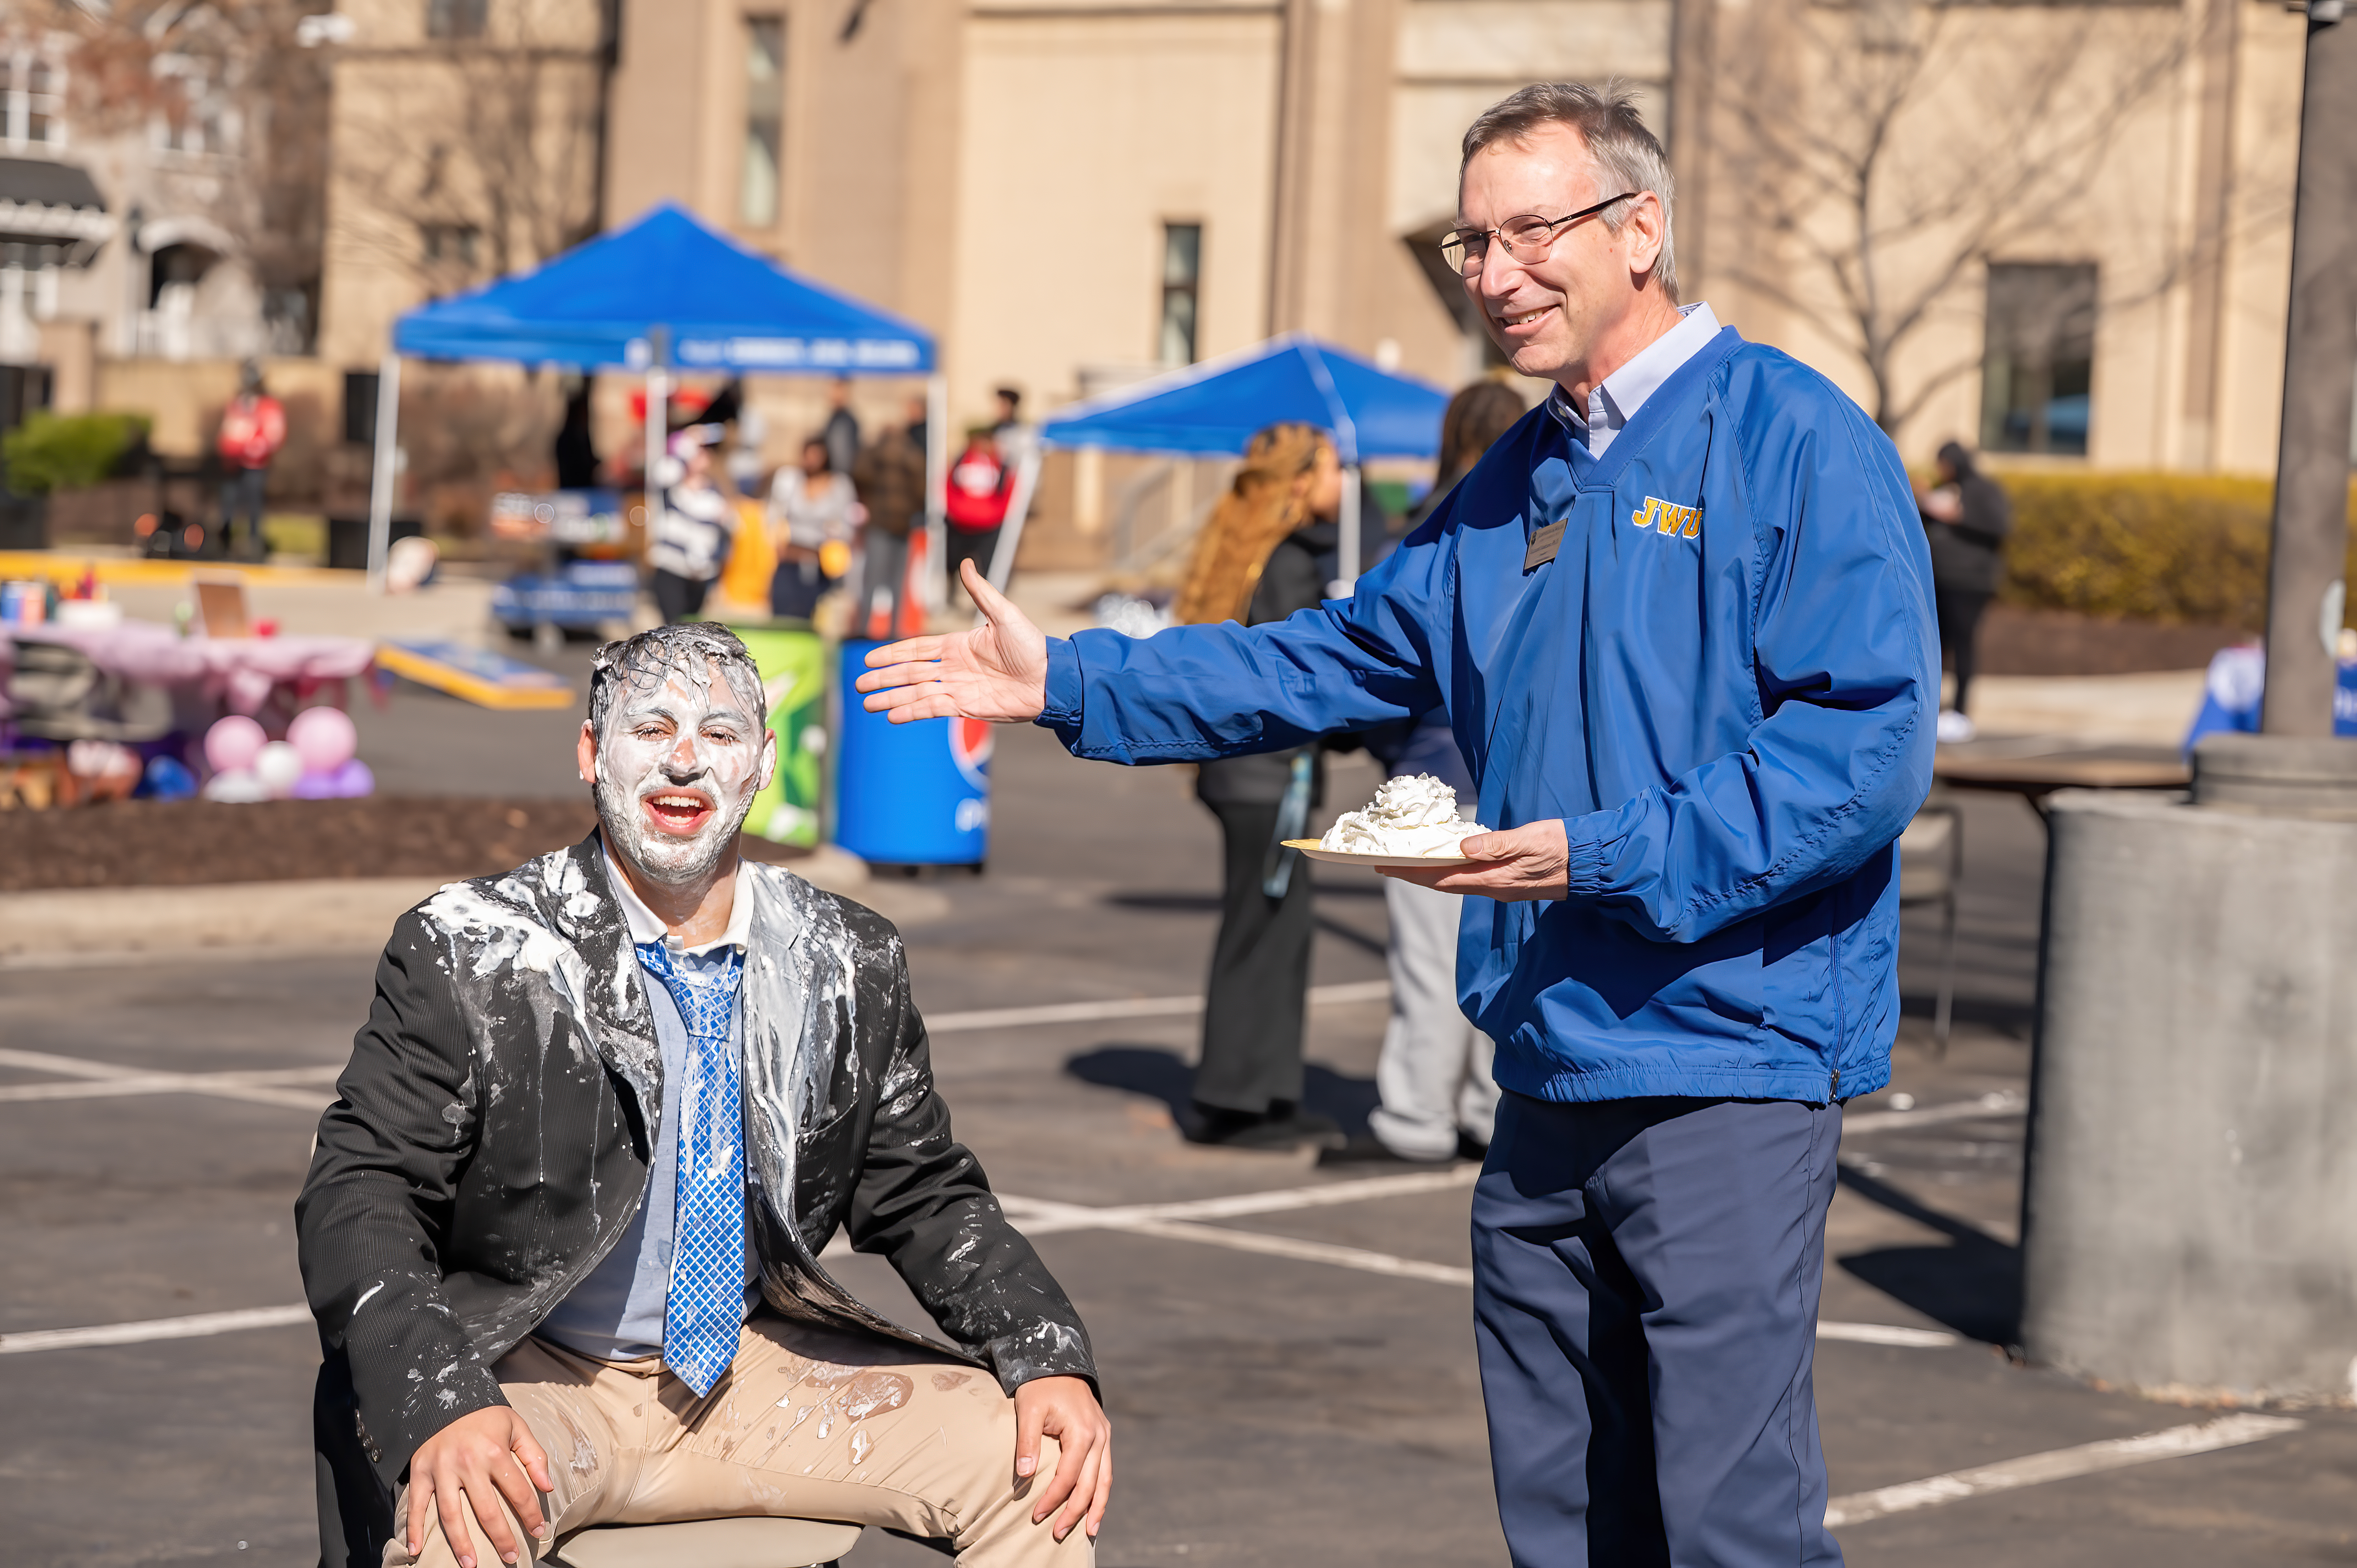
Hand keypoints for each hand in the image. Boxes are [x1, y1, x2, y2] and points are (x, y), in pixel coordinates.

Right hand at [405, 1405, 552, 1567]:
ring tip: (471, 1565)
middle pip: (487, 1510)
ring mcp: (441, 1470)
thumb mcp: (517, 1427)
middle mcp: (467, 1463)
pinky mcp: (420, 1473)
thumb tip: (548, 1487)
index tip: (539, 1531)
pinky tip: (416, 1551)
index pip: (519, 1491)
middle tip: (510, 1558)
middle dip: (501, 1538)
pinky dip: (413, 1530)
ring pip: (451, 1515)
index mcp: (495, 1452)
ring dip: (461, 1543)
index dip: (531, 1514)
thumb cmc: (486, 1418)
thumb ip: (534, 1456)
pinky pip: (416, 1505)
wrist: (445, 1398)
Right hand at [854, 559, 1048, 723]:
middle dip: (884, 679)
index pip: (916, 649)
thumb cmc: (1032, 647)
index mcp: (957, 645)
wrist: (1050, 679)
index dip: (892, 654)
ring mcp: (957, 688)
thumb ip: (981, 593)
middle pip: (909, 673)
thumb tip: (967, 564)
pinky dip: (913, 712)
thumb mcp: (1005, 615)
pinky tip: (894, 716)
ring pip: (916, 693)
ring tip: (868, 704)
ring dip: (892, 698)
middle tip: (859, 685)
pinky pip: (933, 709)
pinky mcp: (966, 707)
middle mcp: (953, 668)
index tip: (869, 660)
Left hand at [1013, 1374, 1111, 1542]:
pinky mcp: (1103, 1436)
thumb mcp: (1028, 1410)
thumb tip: (1024, 1475)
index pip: (1068, 1476)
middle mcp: (1099, 1436)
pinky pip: (1106, 1469)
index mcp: (1082, 1431)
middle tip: (1058, 1533)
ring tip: (1089, 1532)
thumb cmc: (1039, 1387)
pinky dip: (1102, 1491)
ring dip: (1096, 1507)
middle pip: (1090, 1484)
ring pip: (1105, 1480)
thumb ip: (1027, 1442)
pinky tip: (1095, 1507)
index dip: (1053, 1498)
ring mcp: (1104, 1436)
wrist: (1058, 1362)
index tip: (1036, 1515)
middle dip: (1075, 1512)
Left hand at [1379, 819, 1570, 900]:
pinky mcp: (1507, 881)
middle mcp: (1493, 888)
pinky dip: (1449, 871)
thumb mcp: (1531, 839)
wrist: (1590, 863)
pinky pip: (1468, 879)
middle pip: (1443, 883)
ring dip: (1429, 875)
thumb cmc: (1562, 847)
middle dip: (1413, 875)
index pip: (1443, 877)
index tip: (1387, 866)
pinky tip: (1444, 862)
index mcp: (1494, 879)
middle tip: (1385, 865)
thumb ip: (1497, 844)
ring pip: (1454, 882)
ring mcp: (1500, 887)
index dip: (1412, 873)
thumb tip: (1464, 846)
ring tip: (1406, 865)